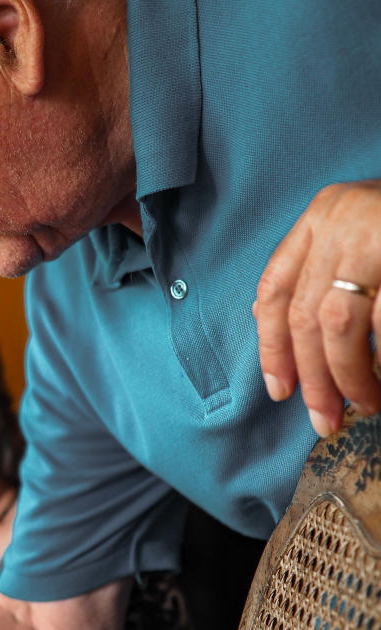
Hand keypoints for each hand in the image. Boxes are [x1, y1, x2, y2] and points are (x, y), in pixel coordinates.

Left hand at [255, 180, 380, 435]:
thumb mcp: (358, 230)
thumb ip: (317, 266)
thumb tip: (260, 317)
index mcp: (324, 212)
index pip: (276, 288)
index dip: (272, 346)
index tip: (280, 391)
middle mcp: (345, 219)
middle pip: (308, 314)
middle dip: (314, 377)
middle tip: (323, 418)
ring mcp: (379, 235)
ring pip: (341, 324)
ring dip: (349, 375)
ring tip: (365, 403)